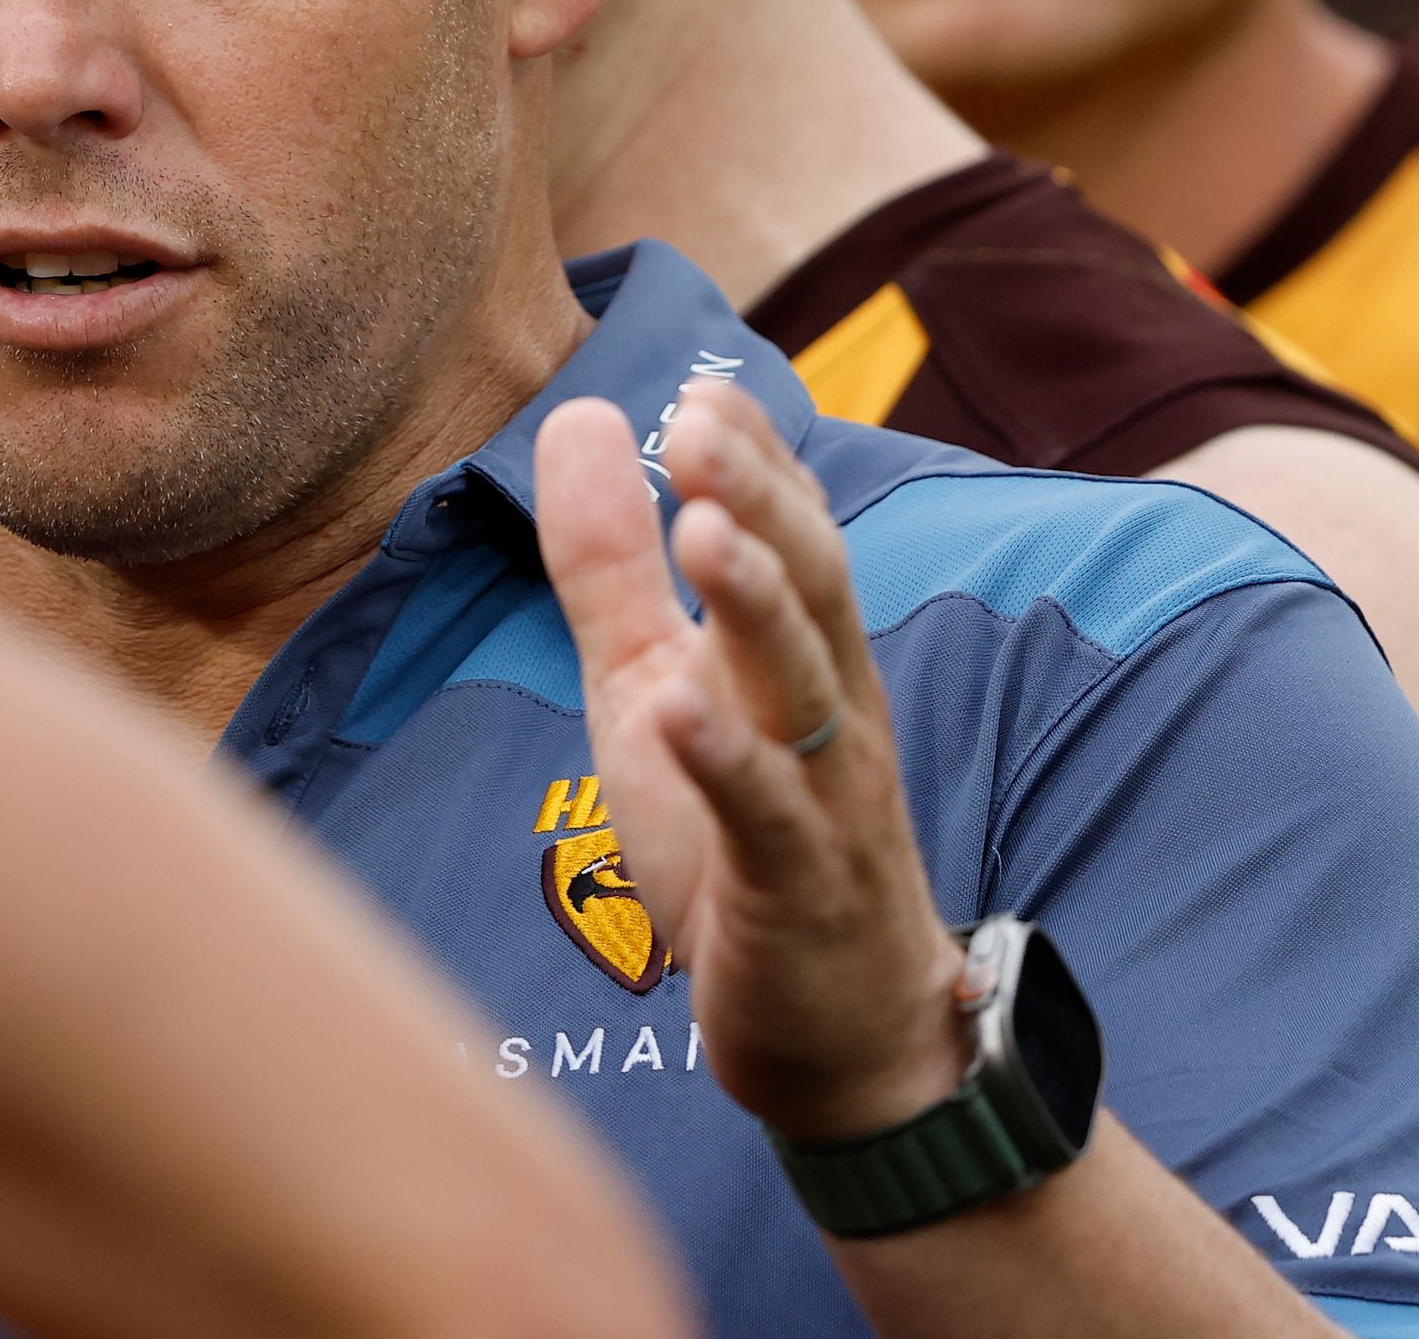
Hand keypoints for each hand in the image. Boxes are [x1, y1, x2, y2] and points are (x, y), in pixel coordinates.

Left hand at [533, 381, 970, 1143]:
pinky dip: (727, 764)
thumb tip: (580, 416)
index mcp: (794, 654)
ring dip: (754, 604)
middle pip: (807, 585)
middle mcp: (827, 709)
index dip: (752, 461)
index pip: (788, 531)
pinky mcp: (795, 887)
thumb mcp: (652, 686)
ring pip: (801, 684)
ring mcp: (822, 797)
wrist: (838, 1031)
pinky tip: (677, 714)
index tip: (705, 388)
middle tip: (700, 425)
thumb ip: (611, 564)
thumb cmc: (738, 842)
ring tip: (700, 528)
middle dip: (757, 501)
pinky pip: (769, 817)